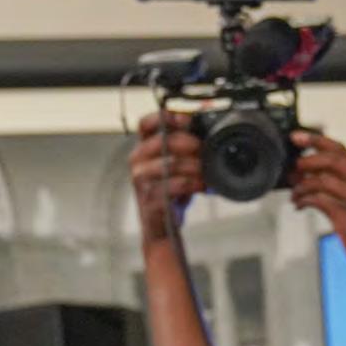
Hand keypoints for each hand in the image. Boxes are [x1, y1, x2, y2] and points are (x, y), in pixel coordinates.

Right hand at [130, 112, 204, 244]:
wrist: (162, 228)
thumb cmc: (171, 193)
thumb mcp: (176, 166)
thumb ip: (184, 147)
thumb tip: (206, 128)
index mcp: (143, 149)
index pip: (146, 124)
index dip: (166, 117)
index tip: (186, 120)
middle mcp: (137, 162)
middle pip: (162, 141)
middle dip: (188, 143)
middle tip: (204, 148)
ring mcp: (141, 181)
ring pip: (170, 164)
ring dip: (194, 166)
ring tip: (207, 171)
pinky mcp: (149, 199)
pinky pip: (175, 186)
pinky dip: (193, 184)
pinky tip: (204, 186)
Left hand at [289, 131, 345, 276]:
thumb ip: (334, 186)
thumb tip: (304, 175)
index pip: (339, 149)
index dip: (316, 140)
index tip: (297, 137)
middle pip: (332, 159)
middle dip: (308, 160)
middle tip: (293, 167)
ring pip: (324, 180)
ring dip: (303, 185)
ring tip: (295, 193)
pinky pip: (321, 201)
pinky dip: (305, 200)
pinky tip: (300, 205)